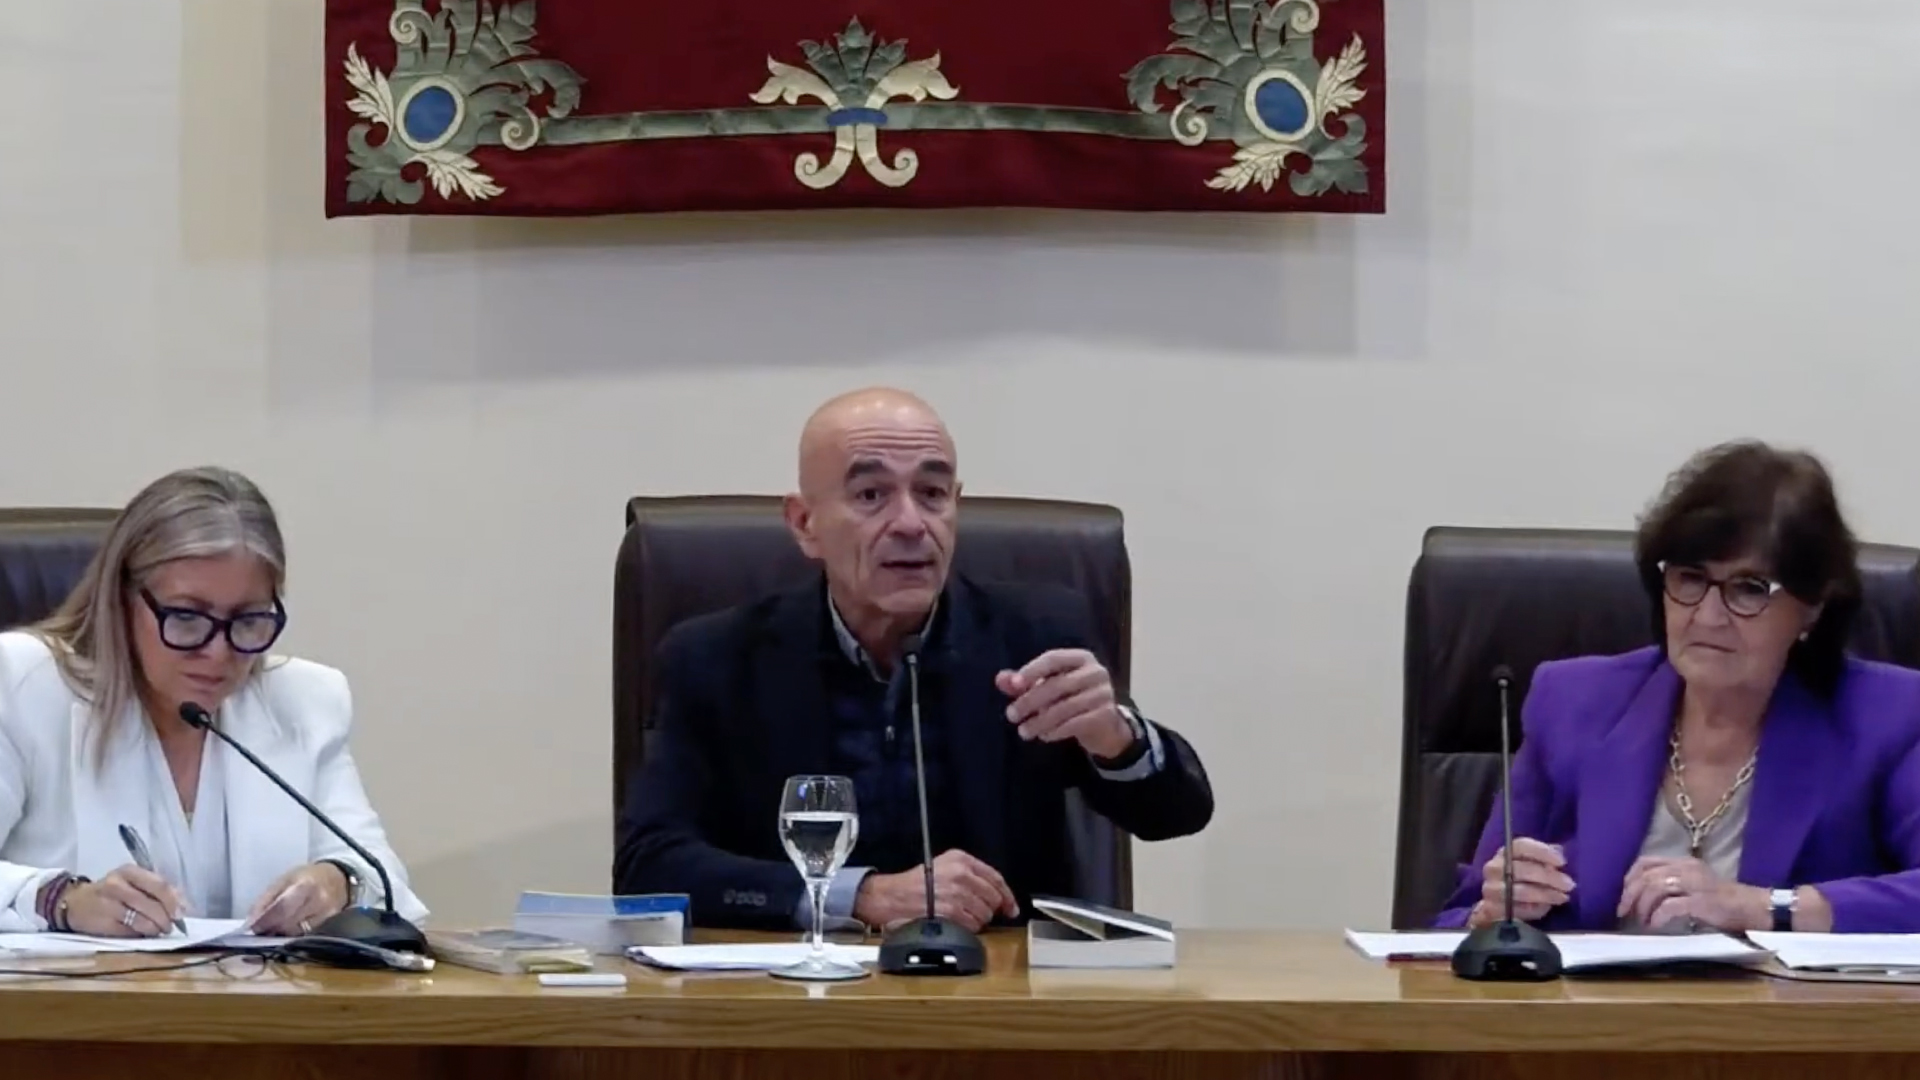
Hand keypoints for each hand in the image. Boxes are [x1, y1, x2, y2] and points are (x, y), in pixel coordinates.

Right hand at [61, 864, 186, 937]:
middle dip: (166, 918)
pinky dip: (140, 934)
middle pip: (152, 904)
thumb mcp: (131, 882)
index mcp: (129, 871)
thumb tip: (182, 906)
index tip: (182, 913)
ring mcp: (108, 904)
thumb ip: (155, 889)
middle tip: (171, 926)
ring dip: (155, 929)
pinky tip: (143, 933)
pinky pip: (129, 931)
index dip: (174, 901)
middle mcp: (117, 885)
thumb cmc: (112, 892)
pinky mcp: (102, 922)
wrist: (74, 902)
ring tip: (159, 931)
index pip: (159, 885)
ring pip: (142, 920)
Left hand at [246, 862, 350, 935]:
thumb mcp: (284, 880)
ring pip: (296, 933)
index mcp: (305, 885)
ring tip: (273, 928)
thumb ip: (266, 900)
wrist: (338, 879)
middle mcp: (319, 901)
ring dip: (281, 933)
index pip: (282, 908)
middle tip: (260, 930)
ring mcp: (326, 915)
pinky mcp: (329, 925)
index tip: (252, 927)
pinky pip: (304, 935)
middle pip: (289, 924)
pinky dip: (292, 934)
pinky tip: (287, 929)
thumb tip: (251, 922)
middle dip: (271, 929)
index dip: (265, 920)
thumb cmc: (307, 877)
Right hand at [852, 849, 1019, 932]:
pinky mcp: (951, 910)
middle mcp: (961, 873)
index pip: (995, 878)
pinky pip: (972, 925)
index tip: (1011, 907)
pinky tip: (954, 923)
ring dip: (976, 921)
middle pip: (993, 897)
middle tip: (976, 914)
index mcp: (961, 859)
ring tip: (959, 917)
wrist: (890, 897)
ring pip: (984, 914)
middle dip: (988, 910)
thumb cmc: (915, 885)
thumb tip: (998, 897)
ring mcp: (957, 892)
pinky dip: (967, 928)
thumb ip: (970, 876)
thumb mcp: (944, 867)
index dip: (1007, 896)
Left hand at [995, 649, 1134, 759]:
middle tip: (1011, 715)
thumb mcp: (1046, 687)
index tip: (1014, 685)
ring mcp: (1104, 693)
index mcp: (1080, 658)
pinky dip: (1056, 731)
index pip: (1053, 658)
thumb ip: (1023, 683)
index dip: (1033, 670)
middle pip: (1057, 684)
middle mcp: (1096, 671)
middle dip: (1030, 700)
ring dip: (1040, 721)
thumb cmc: (1070, 699)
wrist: (1104, 725)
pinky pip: (1076, 723)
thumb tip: (1000, 679)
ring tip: (1023, 731)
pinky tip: (1044, 736)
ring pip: (1065, 707)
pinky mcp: (1107, 714)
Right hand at [1468, 838, 1571, 927]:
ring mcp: (1491, 889)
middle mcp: (1493, 868)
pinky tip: (1546, 907)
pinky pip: (1518, 910)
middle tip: (1569, 884)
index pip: (1521, 846)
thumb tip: (1559, 852)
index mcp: (1504, 853)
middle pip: (1522, 869)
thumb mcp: (1532, 864)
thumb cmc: (1521, 879)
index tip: (1562, 862)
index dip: (1542, 852)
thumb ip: (1544, 857)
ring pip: (1521, 891)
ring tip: (1562, 897)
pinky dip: (1535, 909)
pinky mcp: (1492, 909)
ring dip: (1545, 894)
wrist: (1499, 903)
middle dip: (1549, 877)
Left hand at [1617, 856, 1765, 931]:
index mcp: (1684, 863)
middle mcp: (1687, 868)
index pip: (1646, 862)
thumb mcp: (1695, 885)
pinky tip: (1654, 926)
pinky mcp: (1702, 902)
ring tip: (1641, 921)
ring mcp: (1695, 884)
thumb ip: (1673, 885)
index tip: (1624, 895)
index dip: (1630, 878)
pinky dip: (1657, 916)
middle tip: (1623, 912)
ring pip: (1655, 887)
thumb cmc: (1725, 901)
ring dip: (1642, 906)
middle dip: (1630, 894)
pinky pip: (1670, 906)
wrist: (1757, 908)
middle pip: (1646, 875)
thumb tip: (1643, 897)